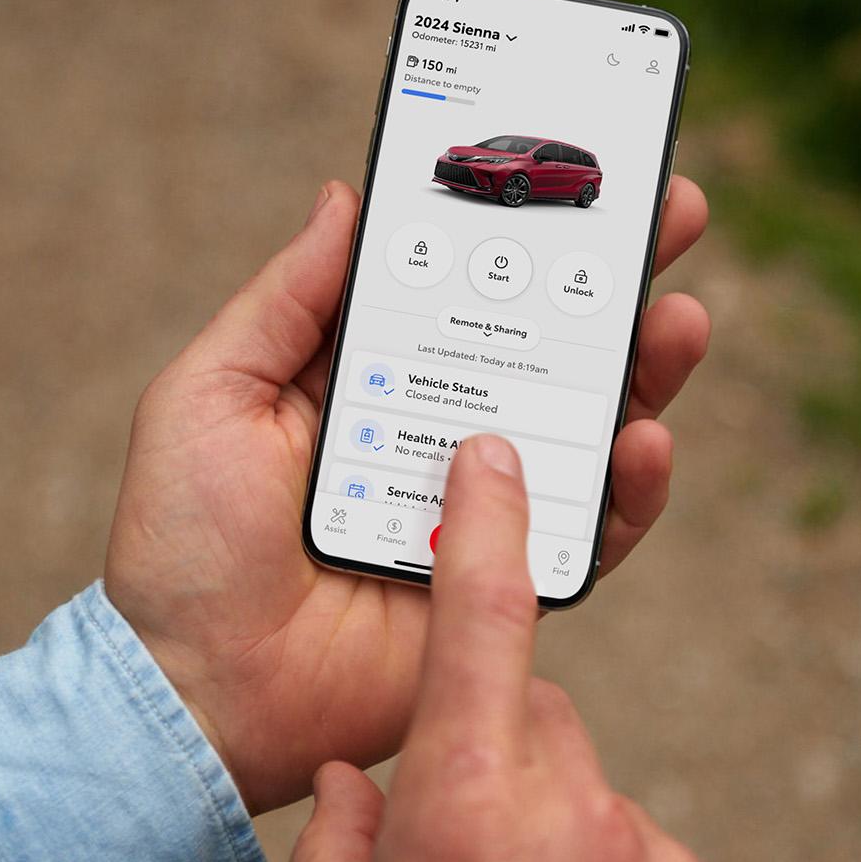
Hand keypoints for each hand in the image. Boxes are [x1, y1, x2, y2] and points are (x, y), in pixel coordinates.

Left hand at [105, 178, 711, 811]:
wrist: (195, 689)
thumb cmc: (184, 542)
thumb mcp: (212, 392)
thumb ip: (286, 301)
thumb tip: (346, 198)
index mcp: (370, 377)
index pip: (461, 288)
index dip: (521, 232)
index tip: (579, 172)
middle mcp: (436, 431)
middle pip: (545, 343)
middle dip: (614, 279)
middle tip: (675, 215)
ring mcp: (480, 506)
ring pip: (586, 425)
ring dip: (645, 369)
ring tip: (676, 320)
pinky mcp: (509, 582)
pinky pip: (590, 534)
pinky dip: (629, 489)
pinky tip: (643, 439)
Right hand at [278, 436, 771, 861]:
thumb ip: (338, 847)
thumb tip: (351, 788)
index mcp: (466, 805)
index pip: (484, 619)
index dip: (492, 525)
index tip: (494, 454)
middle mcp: (577, 818)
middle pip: (543, 724)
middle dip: (504, 759)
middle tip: (467, 849)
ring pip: (602, 808)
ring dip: (564, 845)